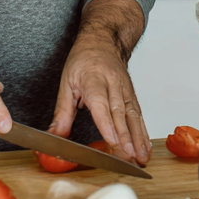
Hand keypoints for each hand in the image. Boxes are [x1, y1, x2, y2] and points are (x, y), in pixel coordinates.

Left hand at [50, 31, 150, 164]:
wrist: (103, 40)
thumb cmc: (83, 60)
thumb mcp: (66, 82)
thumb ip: (62, 112)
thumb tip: (54, 136)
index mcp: (94, 79)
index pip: (101, 104)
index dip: (107, 124)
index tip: (113, 142)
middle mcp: (113, 84)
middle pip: (120, 113)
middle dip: (126, 137)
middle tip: (128, 157)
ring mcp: (126, 89)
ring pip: (133, 115)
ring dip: (138, 138)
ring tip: (141, 157)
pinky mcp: (132, 95)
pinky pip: (138, 115)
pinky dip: (143, 132)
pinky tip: (144, 147)